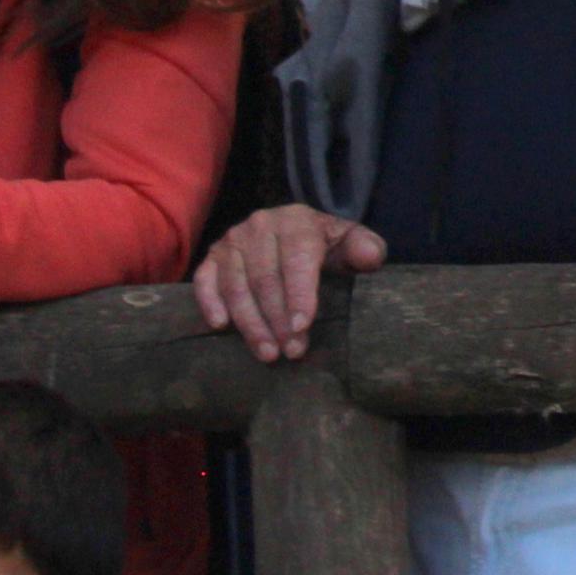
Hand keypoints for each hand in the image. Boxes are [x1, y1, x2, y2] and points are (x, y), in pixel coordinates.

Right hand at [193, 204, 388, 363]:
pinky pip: (205, 281)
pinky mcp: (212, 257)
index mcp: (297, 221)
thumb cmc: (325, 244)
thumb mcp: (349, 241)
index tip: (303, 327)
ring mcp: (231, 241)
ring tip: (267, 353)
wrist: (294, 231)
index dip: (300, 295)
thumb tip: (370, 258)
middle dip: (278, 320)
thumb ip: (365, 248)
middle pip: (266, 279)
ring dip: (250, 323)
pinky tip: (220, 327)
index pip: (297, 261)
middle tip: (290, 351)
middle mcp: (259, 226)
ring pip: (237, 286)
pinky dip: (209, 303)